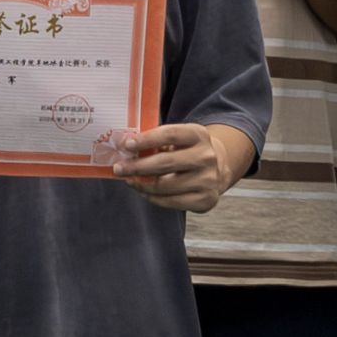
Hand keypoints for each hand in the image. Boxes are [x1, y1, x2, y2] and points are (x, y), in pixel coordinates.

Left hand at [110, 122, 240, 212]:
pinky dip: (153, 197)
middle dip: (137, 166)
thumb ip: (156, 142)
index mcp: (199, 135)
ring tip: (129, 180)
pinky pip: (172, 201)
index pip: (170, 134)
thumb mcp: (178, 139)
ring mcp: (208, 180)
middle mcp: (207, 157)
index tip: (127, 145)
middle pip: (165, 162)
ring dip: (142, 184)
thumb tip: (126, 149)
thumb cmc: (186, 151)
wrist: (217, 168)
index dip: (147, 139)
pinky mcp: (206, 199)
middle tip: (119, 168)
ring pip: (166, 185)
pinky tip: (143, 191)